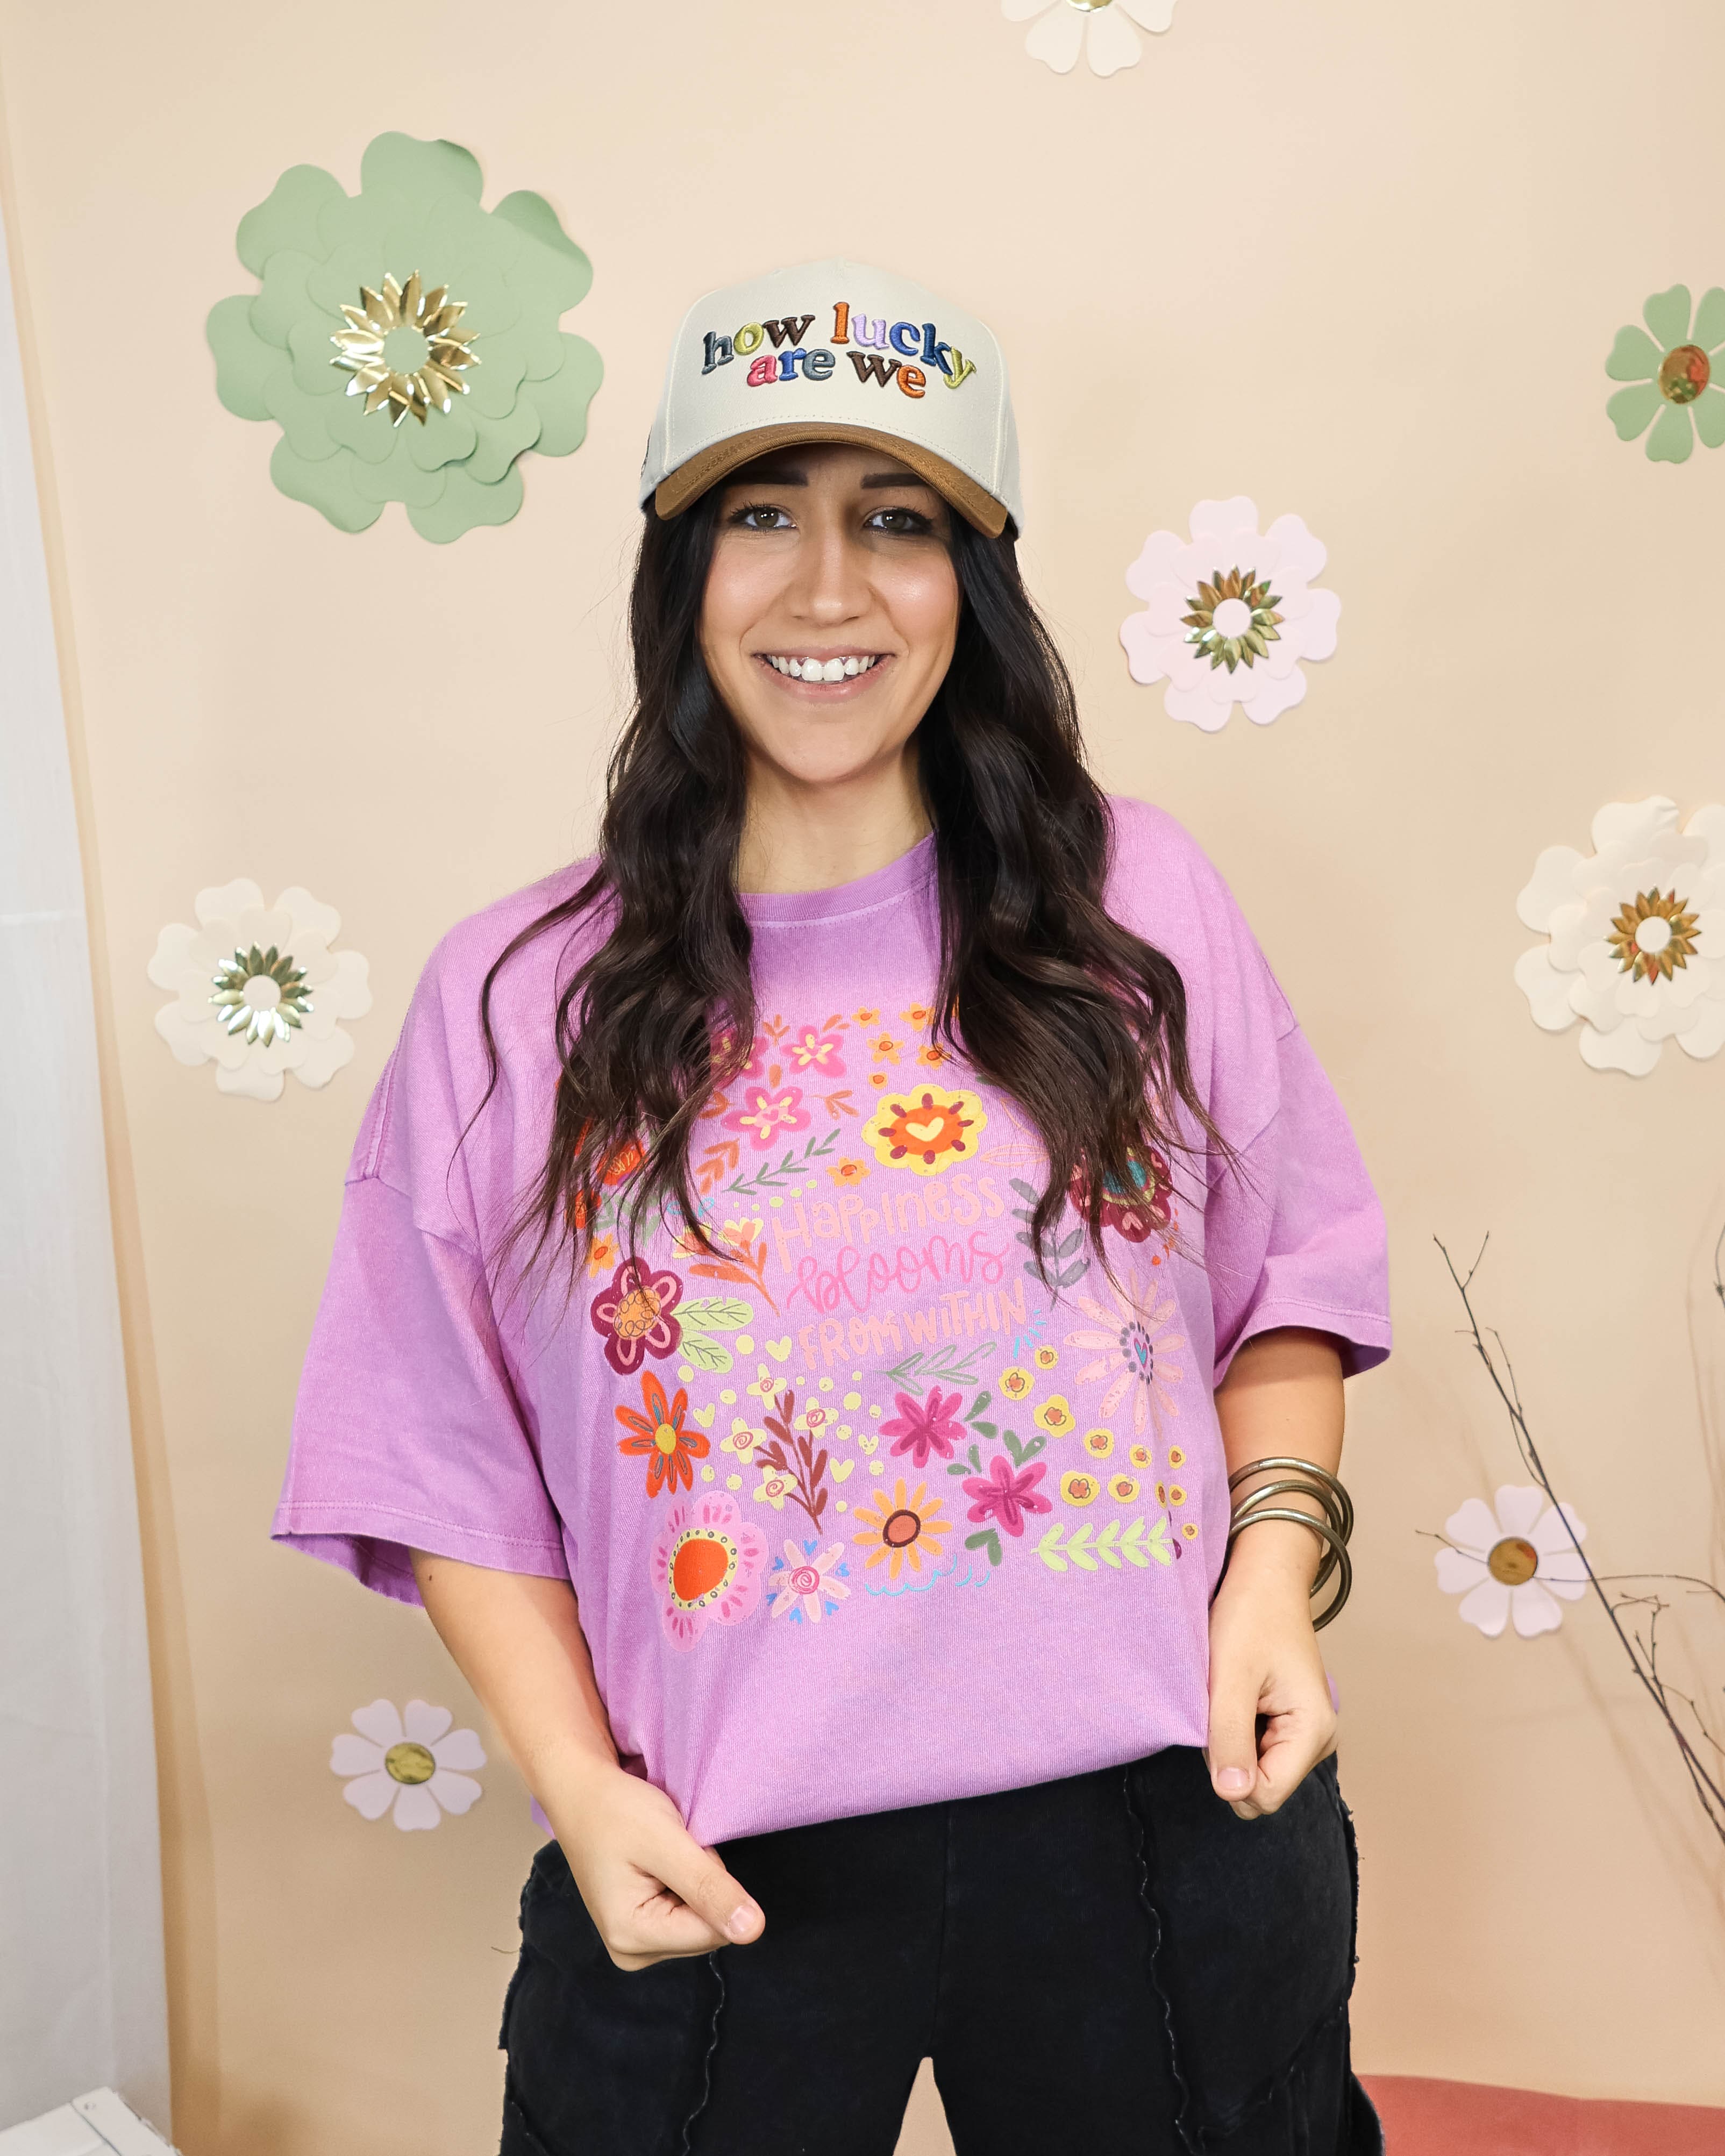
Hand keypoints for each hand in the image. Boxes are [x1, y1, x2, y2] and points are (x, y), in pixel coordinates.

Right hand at [542, 1753, 764, 1969]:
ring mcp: (634, 1943)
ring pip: (700, 1920)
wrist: (582, 1792)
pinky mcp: (638, 1928)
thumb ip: (709, 1887)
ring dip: (693, 1881)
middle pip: (707, 1928)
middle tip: (670, 1848)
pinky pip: (685, 1913)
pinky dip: (683, 1882)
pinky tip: (658, 1862)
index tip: (681, 1851)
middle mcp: (631, 1953)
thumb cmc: (616, 1809)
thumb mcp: (667, 1841)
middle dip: (702, 1884)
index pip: (713, 1931)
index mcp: (632, 1938)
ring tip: (661, 1853)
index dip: (711, 1884)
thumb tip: (754, 1931)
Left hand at [1204, 1540, 1336, 1820]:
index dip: (1229, 1769)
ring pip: (1253, 1770)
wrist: (1265, 1578)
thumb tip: (1233, 1796)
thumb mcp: (1231, 1675)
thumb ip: (1231, 1737)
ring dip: (1230, 1739)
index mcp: (1313, 1731)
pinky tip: (1236, 1694)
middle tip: (1223, 1700)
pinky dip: (1236, 1728)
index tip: (1220, 1717)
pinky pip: (1254, 1750)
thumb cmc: (1249, 1616)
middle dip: (1229, 1754)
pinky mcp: (1290, 1725)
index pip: (1264, 1795)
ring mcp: (1305, 1734)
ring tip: (1230, 1692)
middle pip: (1258, 1786)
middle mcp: (1318, 1740)